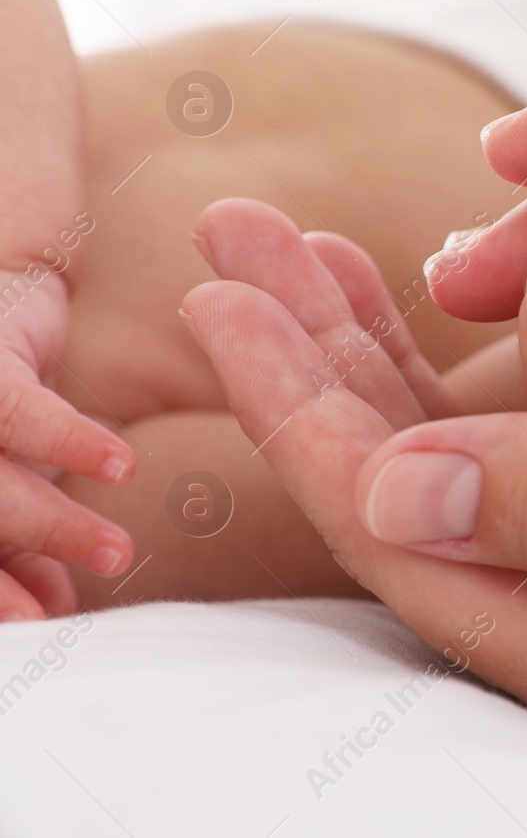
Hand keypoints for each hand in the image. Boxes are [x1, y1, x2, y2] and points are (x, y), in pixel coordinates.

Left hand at [0, 269, 133, 617]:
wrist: (3, 293)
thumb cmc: (4, 398)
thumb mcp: (14, 477)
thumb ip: (26, 544)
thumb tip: (58, 612)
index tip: (43, 627)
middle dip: (2, 584)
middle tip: (58, 619)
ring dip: (52, 526)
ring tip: (117, 555)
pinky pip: (20, 411)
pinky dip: (70, 441)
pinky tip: (119, 466)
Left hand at [183, 204, 526, 723]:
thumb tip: (392, 496)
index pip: (417, 542)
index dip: (312, 425)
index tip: (233, 308)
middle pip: (421, 489)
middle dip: (321, 370)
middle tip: (231, 253)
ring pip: (480, 443)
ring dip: (392, 347)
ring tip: (303, 254)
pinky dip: (501, 334)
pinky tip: (455, 275)